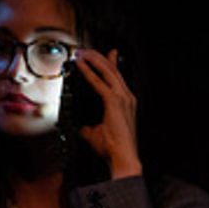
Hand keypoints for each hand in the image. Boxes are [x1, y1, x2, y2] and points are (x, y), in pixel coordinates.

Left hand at [73, 48, 141, 178]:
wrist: (123, 158)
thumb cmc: (114, 149)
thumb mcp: (97, 134)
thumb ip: (89, 127)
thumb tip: (81, 127)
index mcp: (127, 103)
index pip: (118, 78)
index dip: (111, 64)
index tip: (107, 54)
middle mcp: (127, 98)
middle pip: (113, 70)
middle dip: (99, 57)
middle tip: (87, 49)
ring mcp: (123, 99)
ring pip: (108, 71)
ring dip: (94, 59)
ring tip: (82, 52)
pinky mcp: (114, 102)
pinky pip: (99, 82)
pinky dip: (89, 72)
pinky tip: (81, 65)